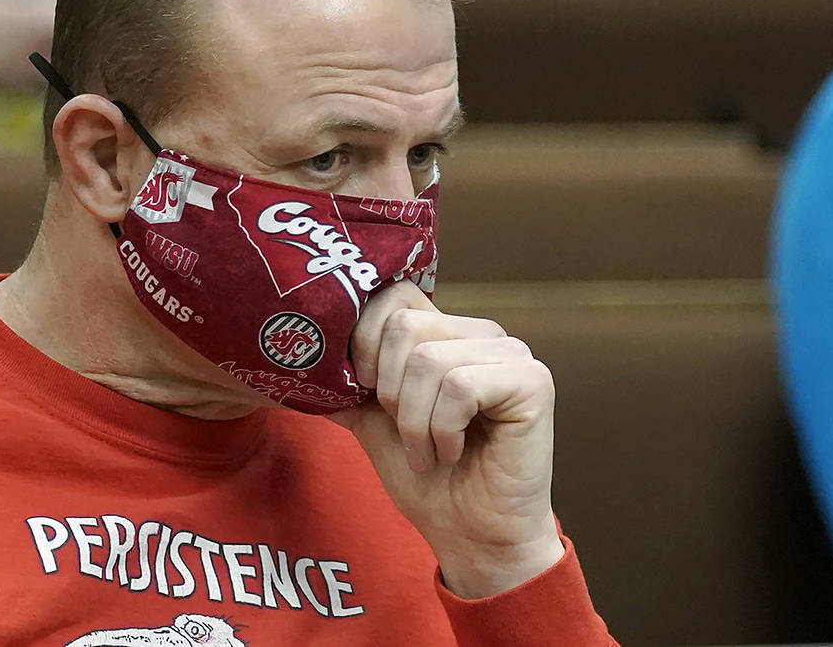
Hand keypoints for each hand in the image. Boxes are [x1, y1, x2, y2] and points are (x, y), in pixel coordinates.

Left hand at [331, 281, 563, 598]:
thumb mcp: (374, 423)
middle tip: (406, 432)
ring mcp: (513, 353)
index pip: (395, 295)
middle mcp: (483, 333)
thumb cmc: (430, 482)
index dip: (364, 343)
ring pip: (428, 360)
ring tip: (427, 451)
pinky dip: (442, 429)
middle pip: (404, 326)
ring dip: (414, 421)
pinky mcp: (533, 381)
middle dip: (389, 391)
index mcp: (448, 332)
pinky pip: (460, 386)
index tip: (368, 395)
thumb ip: (347, 385)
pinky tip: (453, 452)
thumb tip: (299, 359)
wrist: (473, 537)